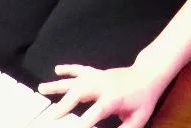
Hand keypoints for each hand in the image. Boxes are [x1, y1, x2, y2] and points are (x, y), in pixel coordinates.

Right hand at [38, 63, 165, 127]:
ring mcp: (99, 77)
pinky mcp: (98, 73)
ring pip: (76, 80)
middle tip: (50, 117)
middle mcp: (103, 85)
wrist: (149, 75)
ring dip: (58, 85)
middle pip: (80, 92)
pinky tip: (57, 70)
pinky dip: (69, 69)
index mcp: (114, 98)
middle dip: (64, 104)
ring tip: (41, 88)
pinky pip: (81, 69)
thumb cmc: (144, 99)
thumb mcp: (138, 119)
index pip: (96, 111)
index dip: (84, 122)